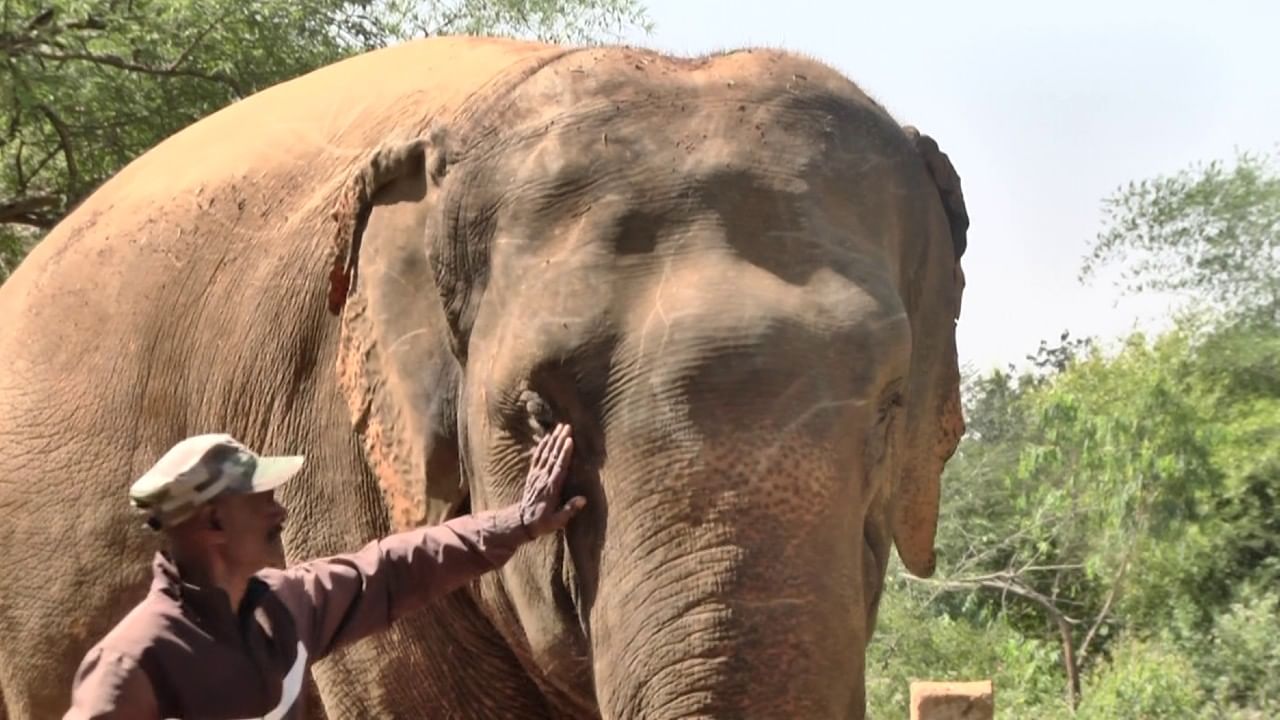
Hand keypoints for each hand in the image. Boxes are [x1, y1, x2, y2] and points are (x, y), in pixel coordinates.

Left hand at [517, 423, 586, 538]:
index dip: (565, 453)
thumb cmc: (541, 522)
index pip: (559, 467)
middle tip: (566, 426)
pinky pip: (537, 458)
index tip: (570, 440)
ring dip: (552, 440)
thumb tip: (583, 499)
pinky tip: (546, 438)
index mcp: (551, 488)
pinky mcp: (532, 475)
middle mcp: (543, 479)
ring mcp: (537, 476)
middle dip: (560, 440)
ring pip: (545, 454)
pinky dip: (541, 447)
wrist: (521, 522)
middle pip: (553, 456)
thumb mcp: (557, 521)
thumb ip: (569, 510)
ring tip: (559, 427)